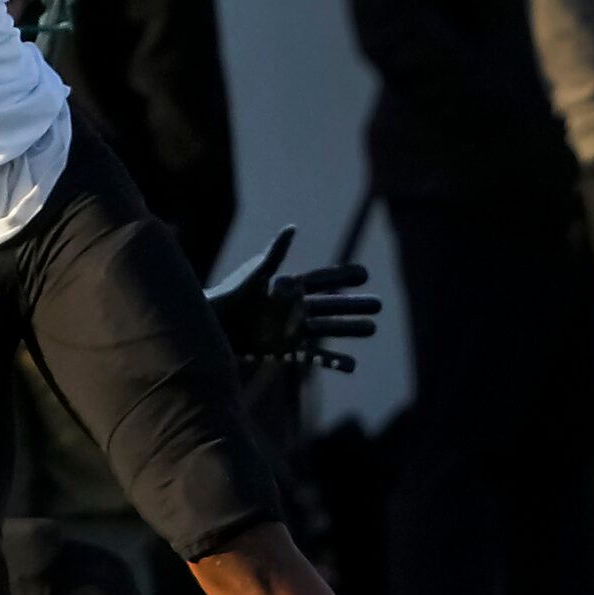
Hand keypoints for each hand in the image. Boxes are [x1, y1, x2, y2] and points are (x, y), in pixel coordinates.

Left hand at [206, 226, 380, 372]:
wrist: (214, 327)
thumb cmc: (231, 297)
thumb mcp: (256, 275)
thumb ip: (275, 254)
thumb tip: (291, 229)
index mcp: (290, 288)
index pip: (323, 280)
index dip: (343, 277)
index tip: (365, 274)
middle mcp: (295, 309)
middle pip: (332, 306)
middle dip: (354, 306)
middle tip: (379, 305)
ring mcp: (293, 331)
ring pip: (329, 329)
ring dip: (350, 330)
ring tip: (372, 329)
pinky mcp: (287, 350)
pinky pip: (315, 357)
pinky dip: (333, 361)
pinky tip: (352, 366)